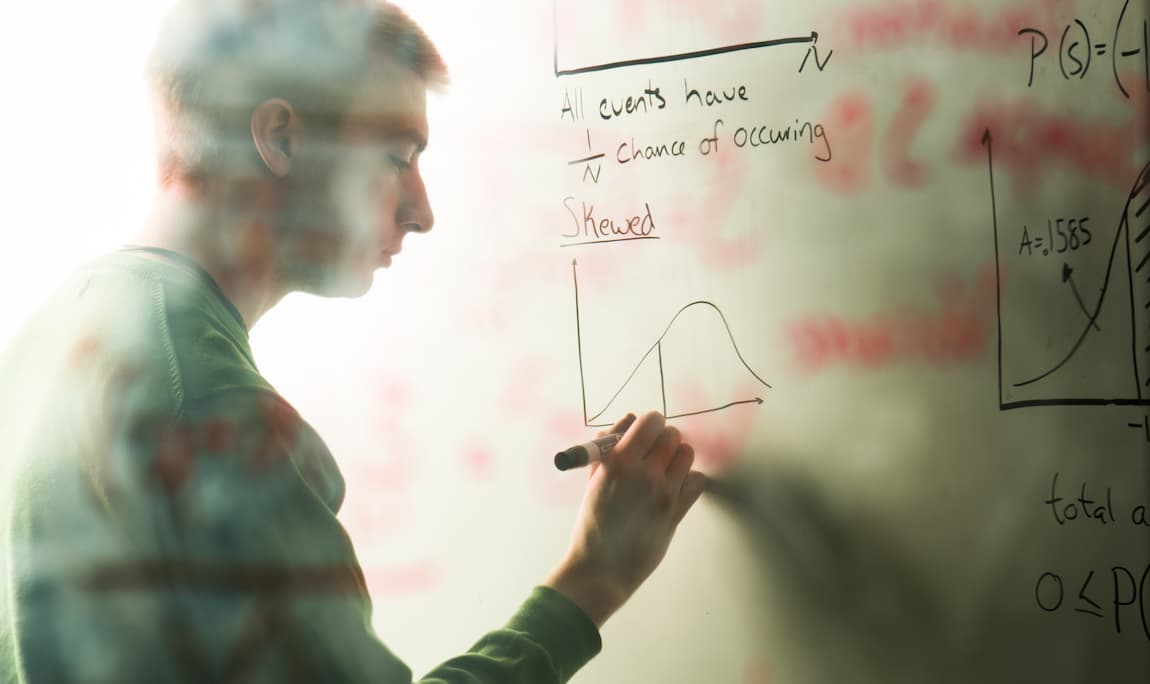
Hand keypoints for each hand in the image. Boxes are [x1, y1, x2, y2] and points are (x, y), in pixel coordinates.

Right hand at [544, 411, 707, 626]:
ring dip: (677, 458)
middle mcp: (643, 473)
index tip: (646, 433)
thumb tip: (628, 420)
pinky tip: (674, 489)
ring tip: (665, 471)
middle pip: (672, 435)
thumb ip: (608, 447)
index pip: (650, 420)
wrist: (600, 569)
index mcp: (618, 461)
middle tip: (655, 453)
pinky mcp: (676, 512)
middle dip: (664, 440)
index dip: (650, 423)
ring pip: (687, 454)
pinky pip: (697, 481)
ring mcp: (663, 492)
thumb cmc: (592, 524)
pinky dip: (689, 481)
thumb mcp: (593, 480)